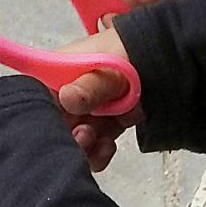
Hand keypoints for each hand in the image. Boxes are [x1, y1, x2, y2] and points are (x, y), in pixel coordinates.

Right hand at [51, 25, 140, 170]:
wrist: (168, 60)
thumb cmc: (133, 53)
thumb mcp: (111, 69)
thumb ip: (90, 86)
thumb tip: (67, 98)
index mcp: (59, 74)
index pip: (37, 99)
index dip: (41, 118)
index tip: (54, 128)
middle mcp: (70, 93)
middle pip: (53, 124)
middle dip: (66, 136)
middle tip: (83, 134)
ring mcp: (88, 110)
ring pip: (73, 139)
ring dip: (83, 147)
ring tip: (95, 140)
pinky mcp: (105, 124)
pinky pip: (93, 147)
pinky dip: (98, 152)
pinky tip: (106, 146)